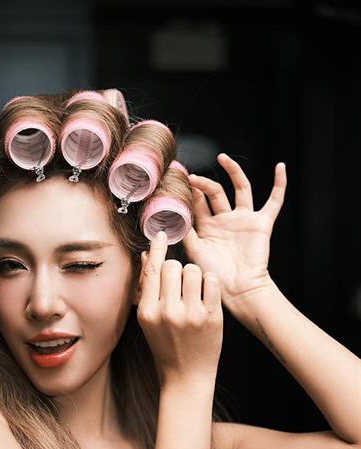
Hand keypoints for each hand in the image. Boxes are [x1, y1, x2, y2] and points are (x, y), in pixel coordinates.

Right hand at [136, 230, 222, 385]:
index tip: (161, 235)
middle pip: (173, 266)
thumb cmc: (167, 347)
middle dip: (179, 269)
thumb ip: (148, 290)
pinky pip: (212, 282)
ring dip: (196, 275)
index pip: (151, 271)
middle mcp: (166, 312)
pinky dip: (210, 283)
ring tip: (195, 291)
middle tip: (182, 284)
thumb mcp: (150, 320)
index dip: (157, 250)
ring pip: (193, 270)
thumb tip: (149, 256)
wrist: (186, 377)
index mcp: (147, 312)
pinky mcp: (211, 317)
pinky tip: (208, 294)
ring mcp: (190, 315)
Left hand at [180, 153, 286, 306]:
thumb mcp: (194, 251)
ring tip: (222, 158)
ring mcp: (244, 220)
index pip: (199, 202)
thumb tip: (170, 216)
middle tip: (192, 177)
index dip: (191, 192)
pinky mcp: (261, 223)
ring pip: (241, 189)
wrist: (238, 289)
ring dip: (233, 172)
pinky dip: (279, 184)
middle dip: (204, 183)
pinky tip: (280, 167)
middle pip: (216, 193)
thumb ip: (185, 232)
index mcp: (208, 228)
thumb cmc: (214, 275)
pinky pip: (274, 201)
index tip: (179, 181)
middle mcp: (226, 220)